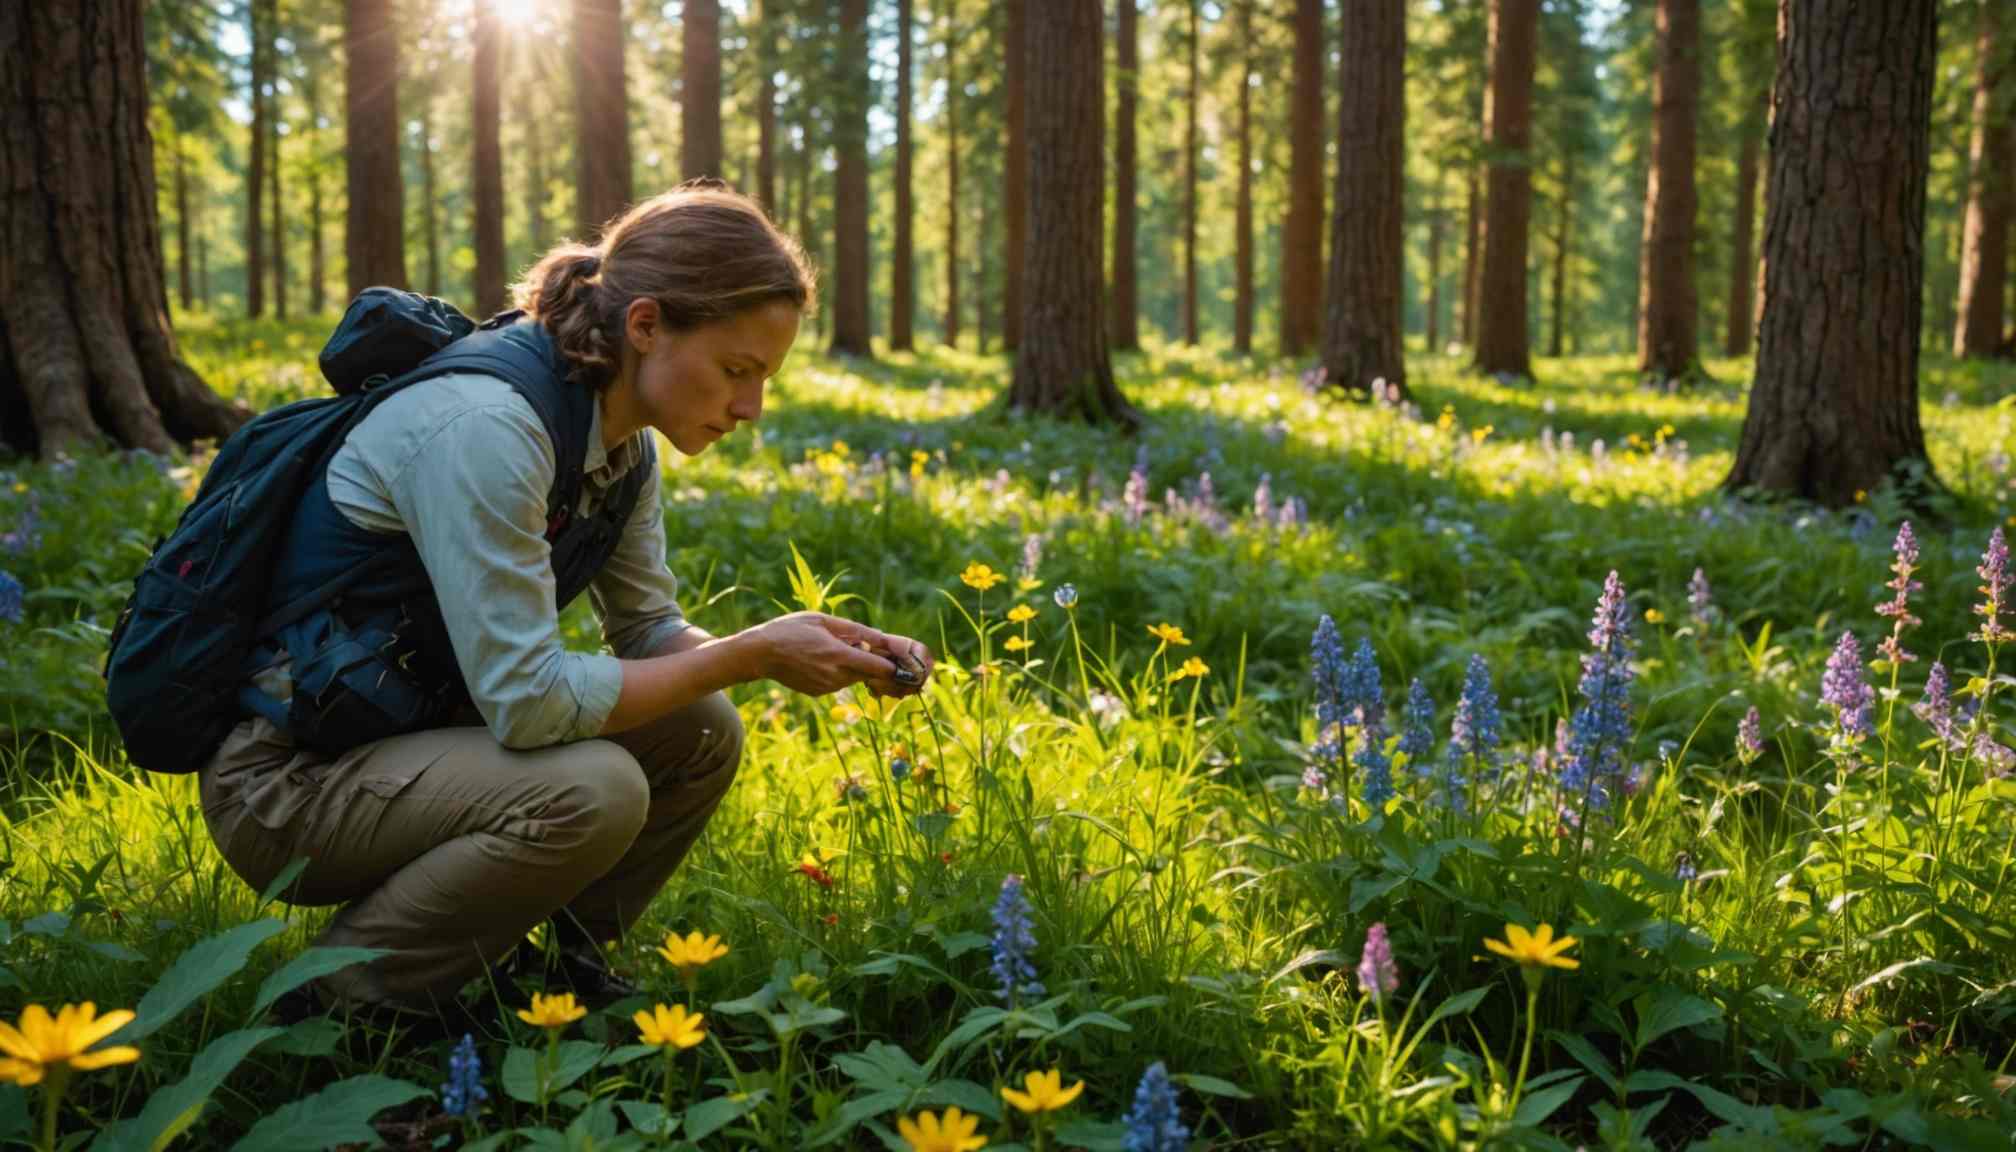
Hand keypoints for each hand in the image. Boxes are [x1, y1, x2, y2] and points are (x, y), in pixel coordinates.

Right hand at [738, 612, 933, 697]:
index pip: (879, 668)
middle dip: (872, 663)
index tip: (898, 659)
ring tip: (833, 649)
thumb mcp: (823, 621)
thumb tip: (882, 638)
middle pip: (869, 674)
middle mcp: (835, 676)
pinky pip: (837, 683)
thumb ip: (855, 630)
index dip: (893, 665)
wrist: (759, 653)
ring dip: (853, 667)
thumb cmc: (790, 630)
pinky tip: (820, 660)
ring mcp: (826, 687)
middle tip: (864, 647)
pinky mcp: (818, 693)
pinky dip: (837, 673)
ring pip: (853, 678)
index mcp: (839, 655)